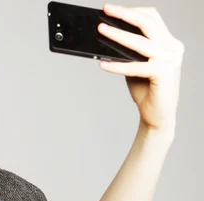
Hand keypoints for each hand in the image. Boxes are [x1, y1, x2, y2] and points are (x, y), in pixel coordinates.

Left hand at [97, 4, 183, 132]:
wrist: (157, 116)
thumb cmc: (145, 90)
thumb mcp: (135, 65)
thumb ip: (128, 52)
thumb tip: (108, 37)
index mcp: (169, 42)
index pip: (152, 18)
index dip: (133, 11)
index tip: (112, 9)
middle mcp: (173, 48)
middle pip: (148, 24)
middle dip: (125, 15)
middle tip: (106, 10)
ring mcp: (170, 60)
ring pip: (141, 43)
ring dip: (118, 36)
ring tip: (101, 31)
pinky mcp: (163, 74)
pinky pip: (136, 67)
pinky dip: (118, 66)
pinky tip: (102, 64)